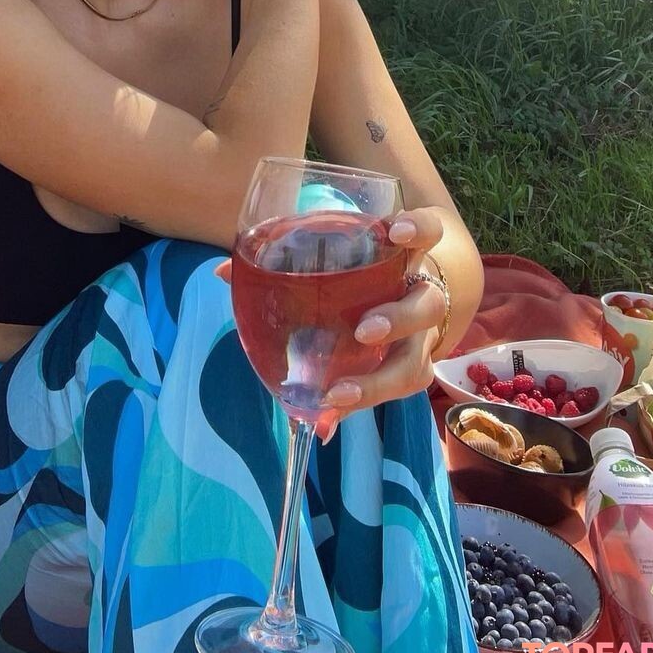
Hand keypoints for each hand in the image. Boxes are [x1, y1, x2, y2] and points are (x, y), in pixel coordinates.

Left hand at [212, 207, 447, 443]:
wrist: (401, 295)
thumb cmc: (359, 270)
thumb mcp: (331, 255)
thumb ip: (282, 257)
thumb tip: (222, 273)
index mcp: (404, 254)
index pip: (430, 231)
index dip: (420, 230)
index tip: (398, 234)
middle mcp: (421, 294)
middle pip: (428, 305)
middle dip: (399, 319)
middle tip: (363, 329)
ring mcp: (421, 338)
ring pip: (418, 361)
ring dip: (379, 381)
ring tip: (338, 395)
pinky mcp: (409, 370)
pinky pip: (392, 394)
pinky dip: (356, 408)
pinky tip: (325, 422)